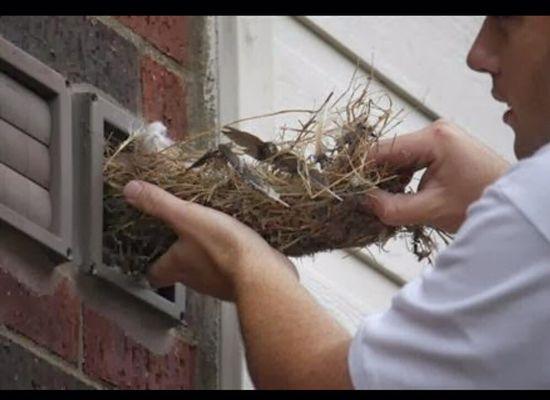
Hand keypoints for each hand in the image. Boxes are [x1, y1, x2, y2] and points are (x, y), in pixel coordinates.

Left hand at [123, 180, 297, 300]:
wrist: (263, 274)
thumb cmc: (224, 247)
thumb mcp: (188, 218)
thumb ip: (160, 204)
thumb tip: (129, 189)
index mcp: (177, 265)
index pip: (154, 274)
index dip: (151, 265)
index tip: (151, 255)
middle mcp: (196, 280)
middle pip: (180, 273)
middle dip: (181, 257)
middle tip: (185, 239)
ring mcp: (220, 284)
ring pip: (207, 273)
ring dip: (208, 258)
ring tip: (215, 237)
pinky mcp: (243, 282)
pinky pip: (233, 272)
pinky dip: (233, 261)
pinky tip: (241, 246)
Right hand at [365, 120, 510, 232]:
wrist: (514, 202)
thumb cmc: (481, 202)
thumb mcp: (432, 209)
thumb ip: (393, 208)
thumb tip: (363, 201)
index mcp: (434, 138)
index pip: (383, 150)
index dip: (361, 170)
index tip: (347, 188)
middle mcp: (435, 130)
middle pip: (389, 152)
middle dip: (376, 177)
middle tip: (364, 200)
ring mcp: (439, 137)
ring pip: (398, 157)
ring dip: (389, 179)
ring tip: (382, 201)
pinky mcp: (442, 147)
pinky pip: (411, 160)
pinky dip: (402, 177)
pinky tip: (399, 195)